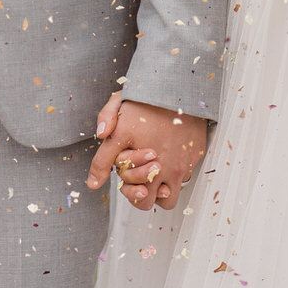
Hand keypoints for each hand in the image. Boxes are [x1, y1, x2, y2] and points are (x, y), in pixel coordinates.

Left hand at [87, 97, 207, 211]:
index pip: (127, 189)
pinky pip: (185, 179)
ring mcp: (180, 165)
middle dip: (139, 195)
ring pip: (168, 198)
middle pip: (146, 203)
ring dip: (160, 191)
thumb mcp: (116, 114)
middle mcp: (160, 166)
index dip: (123, 184)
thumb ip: (104, 150)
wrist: (179, 85)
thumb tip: (93, 183)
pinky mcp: (195, 158)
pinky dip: (176, 174)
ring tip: (155, 175)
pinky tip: (170, 157)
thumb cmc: (145, 98)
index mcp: (136, 156)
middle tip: (138, 180)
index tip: (125, 170)